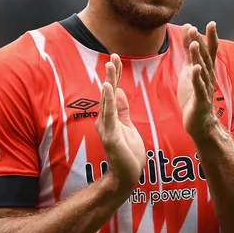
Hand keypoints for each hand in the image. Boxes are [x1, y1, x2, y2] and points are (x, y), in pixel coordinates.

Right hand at [96, 54, 145, 191]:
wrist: (126, 176)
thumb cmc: (127, 154)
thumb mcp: (128, 127)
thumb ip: (122, 110)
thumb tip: (120, 91)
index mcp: (111, 117)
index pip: (114, 92)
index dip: (115, 75)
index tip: (116, 58)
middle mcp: (105, 120)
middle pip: (109, 93)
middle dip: (112, 74)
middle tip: (113, 56)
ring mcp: (107, 128)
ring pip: (108, 101)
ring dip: (109, 83)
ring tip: (110, 66)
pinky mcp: (111, 137)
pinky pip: (110, 116)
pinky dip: (109, 101)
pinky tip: (110, 88)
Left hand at [177, 22, 218, 141]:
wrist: (200, 123)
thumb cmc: (195, 96)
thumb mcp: (189, 71)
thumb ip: (190, 53)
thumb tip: (190, 32)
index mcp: (206, 70)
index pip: (210, 51)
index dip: (211, 38)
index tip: (211, 23)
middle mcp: (208, 77)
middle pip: (206, 58)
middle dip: (202, 43)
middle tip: (196, 29)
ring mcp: (205, 88)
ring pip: (202, 70)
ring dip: (198, 57)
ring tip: (195, 43)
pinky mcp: (200, 100)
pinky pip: (199, 87)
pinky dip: (197, 78)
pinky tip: (195, 69)